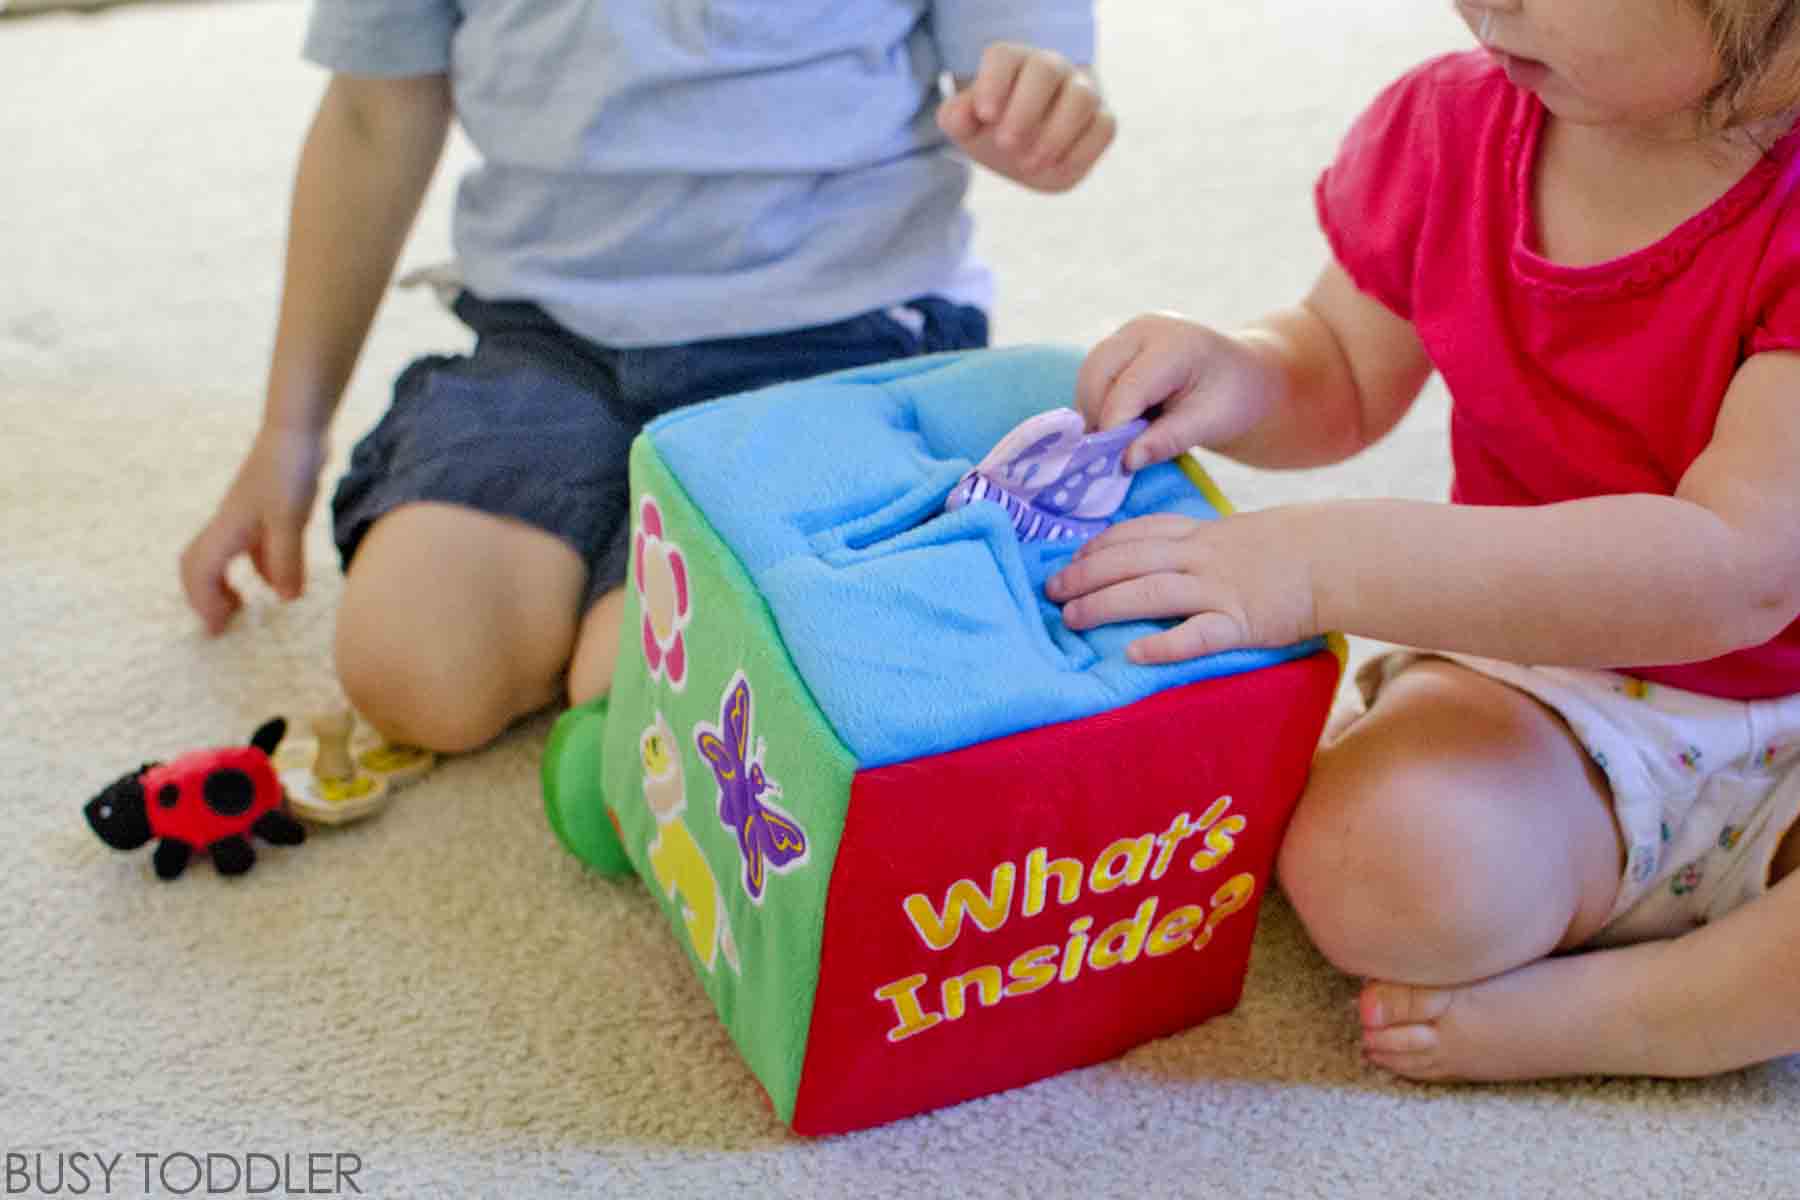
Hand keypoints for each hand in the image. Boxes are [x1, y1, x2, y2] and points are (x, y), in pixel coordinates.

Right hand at [180, 424, 326, 633]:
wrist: (297, 429)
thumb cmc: (289, 470)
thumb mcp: (290, 520)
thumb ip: (286, 560)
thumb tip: (284, 599)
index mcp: (228, 530)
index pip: (200, 574)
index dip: (204, 604)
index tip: (218, 630)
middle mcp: (229, 525)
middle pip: (198, 566)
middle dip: (203, 597)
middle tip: (221, 624)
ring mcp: (245, 516)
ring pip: (222, 557)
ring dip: (226, 584)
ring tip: (243, 608)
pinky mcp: (265, 509)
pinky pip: (249, 547)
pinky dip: (257, 568)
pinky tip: (278, 579)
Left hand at [937, 43, 1114, 192]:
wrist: (1023, 151)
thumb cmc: (992, 129)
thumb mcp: (966, 127)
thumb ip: (957, 118)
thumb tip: (961, 114)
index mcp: (1012, 62)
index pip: (1004, 57)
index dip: (994, 82)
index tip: (985, 115)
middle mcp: (1051, 69)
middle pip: (1046, 69)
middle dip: (1025, 109)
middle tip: (1006, 145)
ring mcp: (1080, 92)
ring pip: (1082, 97)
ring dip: (1056, 134)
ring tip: (1029, 164)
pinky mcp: (1101, 120)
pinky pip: (1105, 127)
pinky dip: (1081, 151)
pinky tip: (1055, 168)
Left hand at [1045, 509, 1318, 662]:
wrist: (1336, 558)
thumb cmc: (1287, 549)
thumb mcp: (1233, 534)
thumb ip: (1194, 544)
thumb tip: (1155, 559)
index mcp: (1199, 534)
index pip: (1135, 535)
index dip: (1096, 547)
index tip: (1069, 560)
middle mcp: (1201, 557)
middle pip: (1130, 561)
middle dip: (1084, 575)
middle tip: (1051, 592)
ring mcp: (1219, 589)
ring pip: (1151, 592)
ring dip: (1105, 604)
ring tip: (1071, 619)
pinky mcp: (1240, 622)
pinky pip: (1197, 635)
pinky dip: (1164, 645)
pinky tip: (1133, 654)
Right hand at [1076, 314, 1277, 471]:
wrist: (1244, 376)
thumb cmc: (1235, 399)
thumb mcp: (1211, 423)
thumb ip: (1168, 440)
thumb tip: (1126, 460)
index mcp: (1175, 344)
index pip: (1128, 389)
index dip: (1115, 429)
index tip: (1114, 465)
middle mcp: (1144, 329)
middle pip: (1097, 374)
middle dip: (1099, 418)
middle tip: (1110, 457)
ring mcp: (1128, 333)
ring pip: (1088, 375)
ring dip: (1094, 412)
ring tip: (1116, 442)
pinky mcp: (1119, 346)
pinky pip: (1093, 377)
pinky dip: (1097, 405)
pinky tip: (1118, 427)